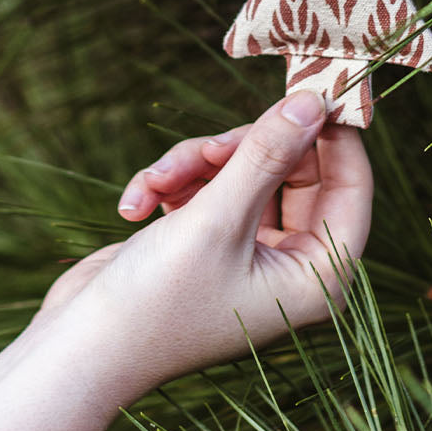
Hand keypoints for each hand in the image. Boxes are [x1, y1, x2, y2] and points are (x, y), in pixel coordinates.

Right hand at [37, 90, 372, 399]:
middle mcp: (292, 264)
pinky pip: (209, 183)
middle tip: (211, 145)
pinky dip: (174, 183)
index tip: (312, 82)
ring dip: (196, 164)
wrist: (80, 348)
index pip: (352, 185)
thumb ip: (267, 154)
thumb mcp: (217, 219)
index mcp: (317, 276)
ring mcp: (250, 250)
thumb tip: (315, 101)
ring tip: (159, 180)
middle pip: (293, 168)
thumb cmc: (158, 302)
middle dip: (243, 149)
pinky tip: (137, 202)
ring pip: (243, 167)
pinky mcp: (210, 239)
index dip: (334, 133)